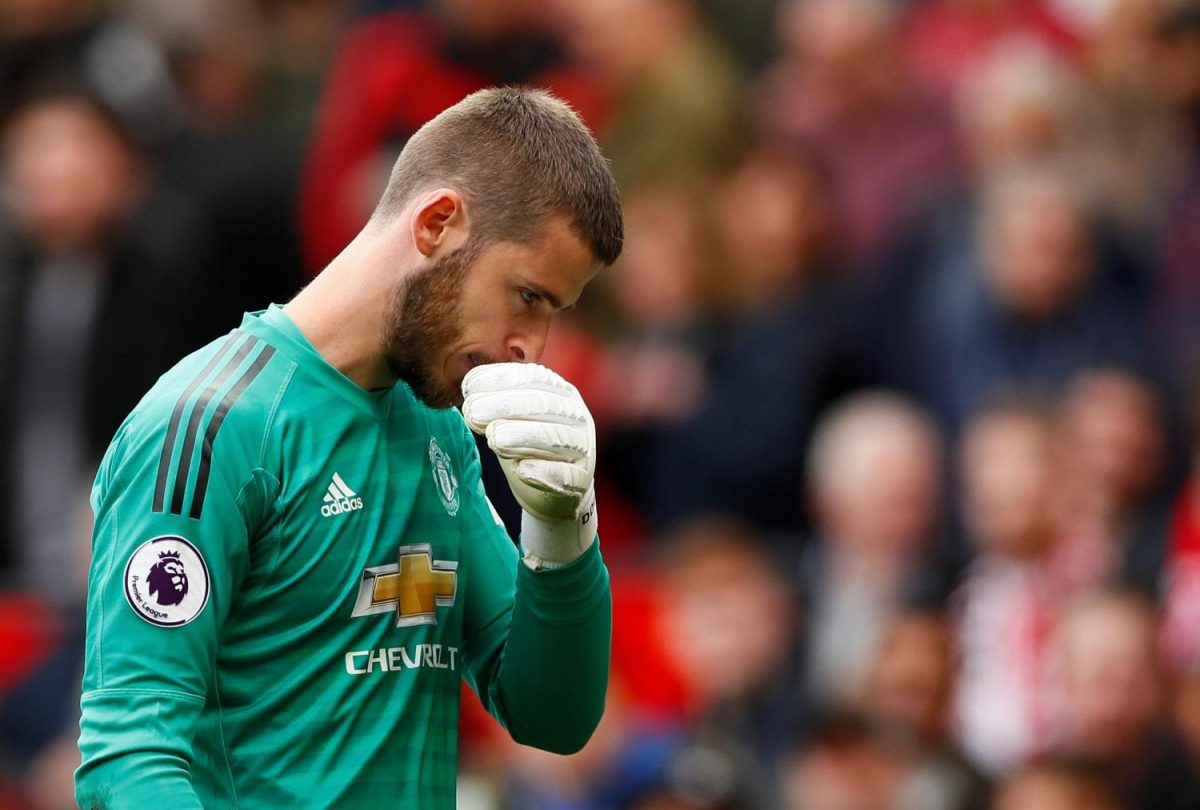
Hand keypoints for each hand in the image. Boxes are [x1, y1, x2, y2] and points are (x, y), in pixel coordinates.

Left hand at [462, 363, 597, 567]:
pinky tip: (521, 469)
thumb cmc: (524, 444)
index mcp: (558, 391)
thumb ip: (493, 402)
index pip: (532, 377)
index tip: (468, 388)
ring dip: (522, 436)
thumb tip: (468, 388)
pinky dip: (543, 471)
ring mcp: (582, 446)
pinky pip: (565, 474)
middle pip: (543, 404)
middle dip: (505, 405)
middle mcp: (575, 414)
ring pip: (556, 438)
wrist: (551, 491)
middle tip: (472, 413)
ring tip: (494, 439)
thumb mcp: (508, 418)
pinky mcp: (581, 479)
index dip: (499, 379)